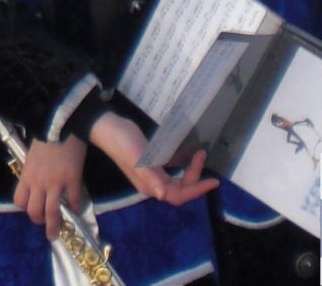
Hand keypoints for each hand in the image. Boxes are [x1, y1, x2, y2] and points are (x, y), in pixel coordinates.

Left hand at [14, 136, 87, 236]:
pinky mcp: (72, 180)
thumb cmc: (44, 137)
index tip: (32, 208)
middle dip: (39, 221)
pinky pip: (73, 201)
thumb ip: (33, 172)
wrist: (60, 124)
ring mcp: (55, 183)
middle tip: (44, 224)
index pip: (19, 201)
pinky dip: (75, 207)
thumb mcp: (32, 156)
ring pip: (52, 213)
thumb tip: (37, 183)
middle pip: (34, 211)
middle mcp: (38, 183)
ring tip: (56, 233)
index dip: (25, 208)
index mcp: (26, 175)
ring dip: (54, 226)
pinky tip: (76, 207)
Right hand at [88, 113, 218, 207]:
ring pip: (177, 179)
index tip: (213, 181)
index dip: (197, 190)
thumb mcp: (137, 159)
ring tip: (199, 154)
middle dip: (195, 176)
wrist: (107, 126)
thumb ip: (150, 177)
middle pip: (180, 188)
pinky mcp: (150, 161)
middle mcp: (152, 182)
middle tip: (202, 155)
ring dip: (190, 170)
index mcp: (150, 185)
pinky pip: (170, 169)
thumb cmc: (122, 142)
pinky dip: (181, 163)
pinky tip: (186, 153)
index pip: (179, 195)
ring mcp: (151, 172)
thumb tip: (163, 195)